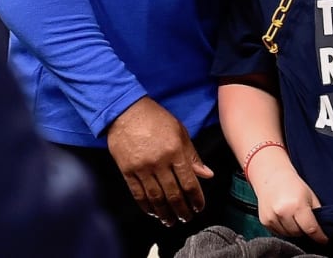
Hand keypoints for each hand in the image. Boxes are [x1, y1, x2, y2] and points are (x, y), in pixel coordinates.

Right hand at [105, 97, 214, 225]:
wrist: (126, 111)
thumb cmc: (155, 118)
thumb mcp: (180, 132)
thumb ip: (192, 155)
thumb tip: (207, 174)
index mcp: (175, 152)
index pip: (189, 182)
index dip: (196, 199)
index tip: (199, 207)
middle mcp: (159, 162)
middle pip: (173, 194)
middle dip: (182, 210)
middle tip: (186, 218)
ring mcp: (142, 168)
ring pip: (156, 197)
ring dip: (164, 213)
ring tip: (170, 221)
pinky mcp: (127, 170)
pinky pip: (138, 193)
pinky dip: (146, 206)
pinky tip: (152, 212)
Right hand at [249, 150, 326, 242]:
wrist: (271, 176)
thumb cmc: (293, 184)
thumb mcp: (310, 195)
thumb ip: (317, 212)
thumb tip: (323, 228)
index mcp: (297, 205)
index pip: (311, 229)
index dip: (319, 236)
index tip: (324, 239)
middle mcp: (283, 212)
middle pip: (299, 233)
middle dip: (304, 230)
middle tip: (304, 220)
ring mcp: (272, 217)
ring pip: (288, 235)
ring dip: (293, 230)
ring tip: (293, 217)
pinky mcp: (265, 221)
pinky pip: (278, 233)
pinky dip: (283, 229)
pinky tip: (284, 217)